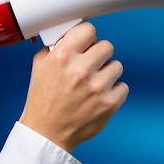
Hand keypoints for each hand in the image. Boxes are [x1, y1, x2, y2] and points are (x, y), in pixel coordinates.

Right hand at [19, 22, 128, 152]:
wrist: (47, 134)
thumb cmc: (43, 102)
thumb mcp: (39, 68)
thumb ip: (55, 47)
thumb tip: (69, 34)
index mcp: (62, 57)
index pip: (89, 30)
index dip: (88, 37)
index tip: (87, 43)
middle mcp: (81, 69)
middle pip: (107, 46)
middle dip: (99, 55)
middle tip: (91, 65)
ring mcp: (97, 87)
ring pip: (117, 66)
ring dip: (107, 73)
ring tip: (94, 84)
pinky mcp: (109, 103)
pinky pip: (123, 87)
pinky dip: (114, 91)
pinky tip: (100, 96)